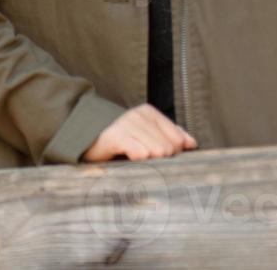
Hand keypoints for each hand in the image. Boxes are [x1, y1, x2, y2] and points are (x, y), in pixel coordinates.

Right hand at [82, 104, 196, 161]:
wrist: (83, 138)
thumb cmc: (119, 140)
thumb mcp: (145, 134)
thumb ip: (169, 136)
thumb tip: (192, 143)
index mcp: (149, 113)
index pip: (177, 138)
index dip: (172, 153)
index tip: (159, 159)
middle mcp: (139, 115)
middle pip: (169, 148)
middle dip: (160, 159)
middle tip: (143, 161)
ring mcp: (127, 124)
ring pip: (157, 152)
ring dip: (148, 162)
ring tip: (134, 161)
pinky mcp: (116, 136)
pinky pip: (140, 154)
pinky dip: (138, 161)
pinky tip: (128, 160)